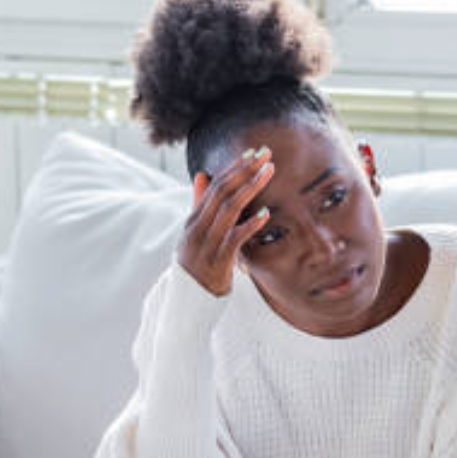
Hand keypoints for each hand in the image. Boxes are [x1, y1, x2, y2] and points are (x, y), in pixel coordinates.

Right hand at [178, 147, 273, 295]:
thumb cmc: (198, 266)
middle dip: (245, 170)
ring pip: (228, 210)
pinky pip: (234, 240)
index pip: (214, 186)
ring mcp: (205, 245)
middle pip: (221, 191)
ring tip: (269, 172)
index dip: (234, 168)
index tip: (254, 153)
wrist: (187, 304)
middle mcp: (196, 229)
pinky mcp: (217, 263)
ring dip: (250, 188)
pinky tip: (265, 214)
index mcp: (193, 220)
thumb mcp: (196, 235)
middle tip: (266, 154)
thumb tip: (200, 175)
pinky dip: (250, 225)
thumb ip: (200, 206)